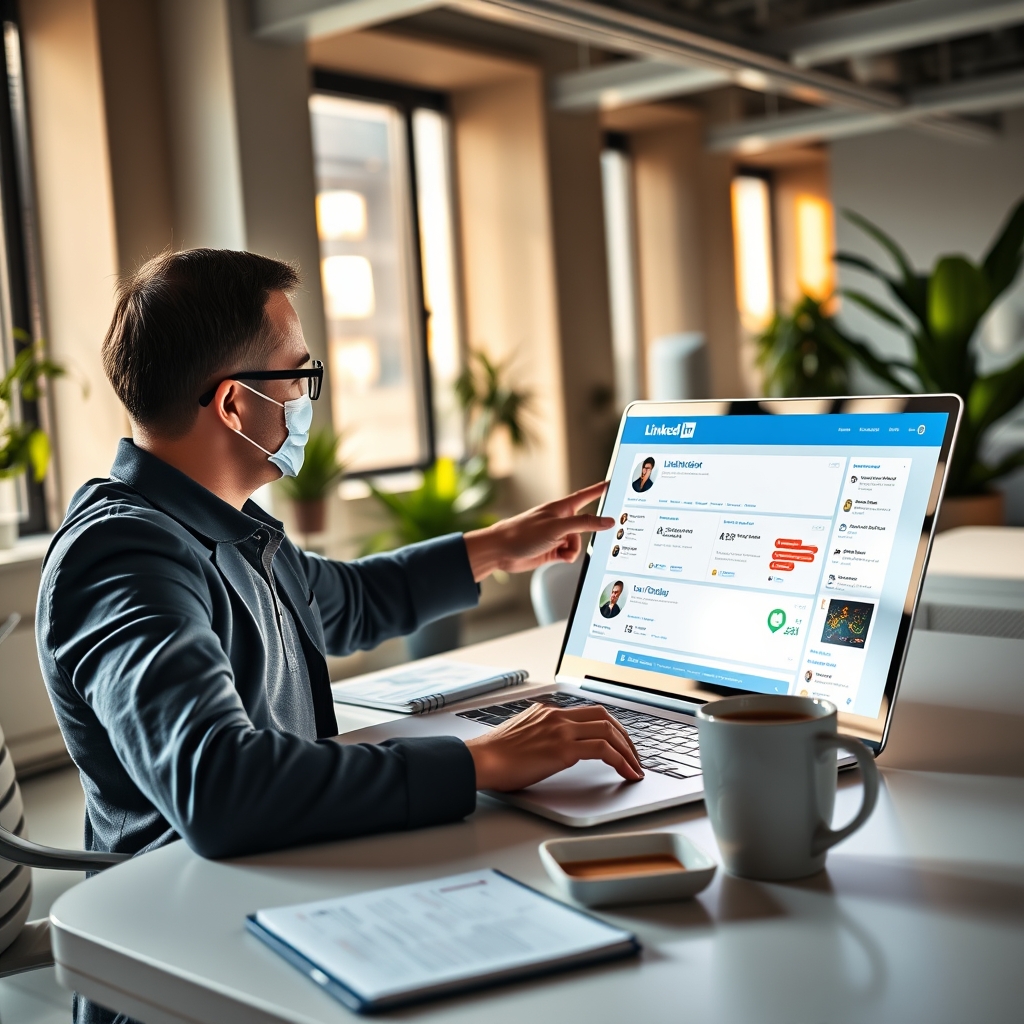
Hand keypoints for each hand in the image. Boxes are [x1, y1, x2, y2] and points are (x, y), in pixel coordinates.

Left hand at [463, 481, 613, 580]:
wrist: (502, 551)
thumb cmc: (523, 533)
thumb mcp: (558, 527)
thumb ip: (585, 523)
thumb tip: (608, 521)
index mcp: (562, 507)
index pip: (587, 495)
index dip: (601, 489)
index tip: (613, 484)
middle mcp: (561, 520)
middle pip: (587, 526)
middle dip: (587, 534)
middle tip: (586, 536)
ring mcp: (557, 535)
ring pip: (579, 543)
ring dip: (573, 549)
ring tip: (559, 549)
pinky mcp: (553, 550)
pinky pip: (570, 554)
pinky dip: (567, 556)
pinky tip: (556, 556)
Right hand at [466, 703, 643, 790]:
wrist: (481, 759)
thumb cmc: (494, 755)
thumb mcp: (521, 735)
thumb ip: (540, 735)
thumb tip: (551, 749)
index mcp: (547, 712)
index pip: (589, 712)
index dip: (610, 727)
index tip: (619, 742)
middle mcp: (557, 716)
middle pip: (605, 716)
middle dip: (625, 737)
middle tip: (633, 755)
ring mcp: (561, 730)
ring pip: (609, 731)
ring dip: (628, 750)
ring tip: (635, 767)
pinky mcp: (563, 748)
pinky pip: (603, 750)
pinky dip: (621, 761)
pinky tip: (627, 773)